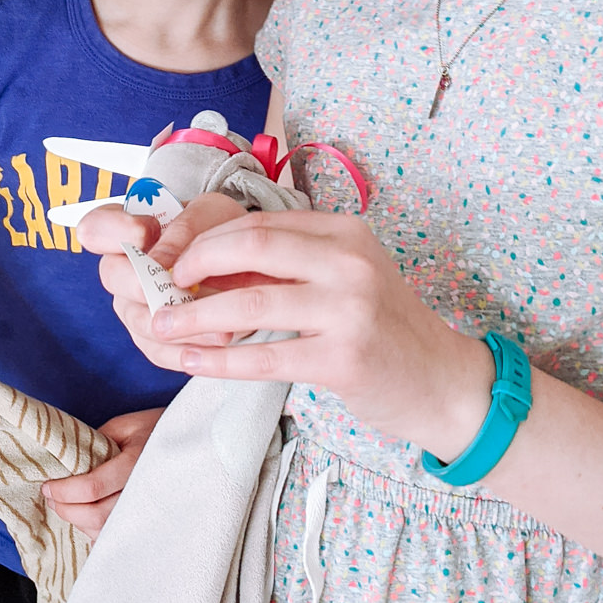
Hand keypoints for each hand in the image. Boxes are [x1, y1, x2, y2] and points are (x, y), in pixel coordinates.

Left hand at [42, 407, 164, 540]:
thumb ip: (98, 441)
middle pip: (96, 516)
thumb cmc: (158, 429)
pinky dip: (98, 533)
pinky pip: (118, 540)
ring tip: (67, 507)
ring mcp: (151, 512)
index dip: (64, 491)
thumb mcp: (127, 425)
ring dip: (79, 522)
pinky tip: (90, 519)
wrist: (197, 443)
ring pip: (105, 532)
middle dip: (66, 509)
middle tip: (52, 498)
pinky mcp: (153, 525)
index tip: (47, 487)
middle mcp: (146, 492)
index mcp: (138, 462)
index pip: (92, 488)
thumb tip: (70, 465)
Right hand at [77, 194, 253, 360]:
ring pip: (140, 320)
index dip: (113, 230)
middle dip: (145, 284)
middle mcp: (121, 269)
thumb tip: (158, 261)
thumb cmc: (217, 230)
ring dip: (177, 324)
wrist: (238, 259)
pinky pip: (160, 351)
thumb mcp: (208, 215)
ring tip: (218, 320)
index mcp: (126, 230)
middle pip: (113, 276)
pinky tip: (216, 343)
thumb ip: (182, 231)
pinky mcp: (151, 337)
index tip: (145, 231)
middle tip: (179, 288)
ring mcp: (133, 305)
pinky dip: (188, 350)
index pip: (96, 227)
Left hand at [131, 210, 492, 458]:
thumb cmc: (382, 327)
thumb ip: (289, 266)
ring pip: (251, 304)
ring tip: (160, 328)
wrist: (443, 381)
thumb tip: (206, 268)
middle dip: (194, 264)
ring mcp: (349, 308)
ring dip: (196, 317)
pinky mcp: (345, 358)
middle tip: (159, 286)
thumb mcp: (343, 278)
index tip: (172, 259)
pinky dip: (220, 361)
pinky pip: (265, 357)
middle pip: (251, 246)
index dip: (206, 239)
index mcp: (344, 232)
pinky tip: (191, 362)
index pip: (259, 222)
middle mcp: (348, 261)